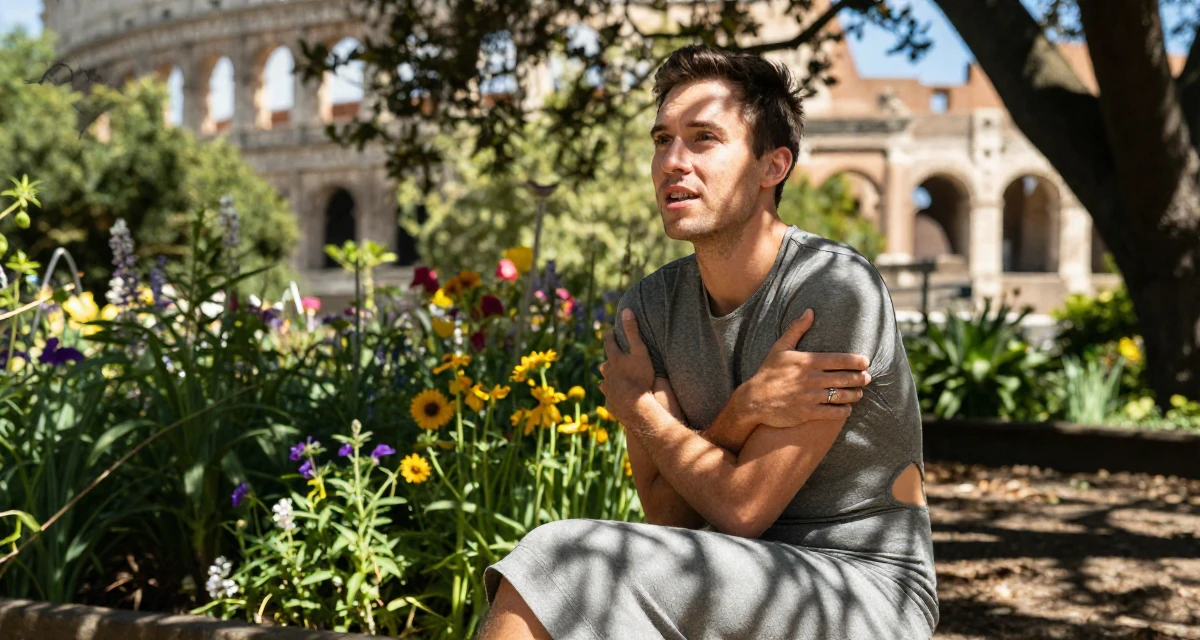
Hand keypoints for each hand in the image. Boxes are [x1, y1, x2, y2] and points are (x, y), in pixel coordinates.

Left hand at [599, 308, 656, 424]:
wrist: (634, 405)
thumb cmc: (639, 377)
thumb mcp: (639, 351)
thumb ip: (633, 332)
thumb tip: (626, 310)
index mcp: (614, 359)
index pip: (609, 343)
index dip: (609, 336)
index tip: (609, 332)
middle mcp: (607, 373)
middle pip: (605, 364)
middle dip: (608, 360)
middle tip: (612, 357)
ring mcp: (608, 388)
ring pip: (605, 381)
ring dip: (608, 378)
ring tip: (611, 378)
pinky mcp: (610, 402)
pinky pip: (609, 397)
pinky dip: (611, 395)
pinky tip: (614, 397)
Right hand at [738, 309, 871, 427]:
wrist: (754, 400)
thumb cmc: (768, 372)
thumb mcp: (780, 348)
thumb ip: (797, 329)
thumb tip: (810, 311)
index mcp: (807, 362)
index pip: (838, 360)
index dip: (856, 361)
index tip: (866, 362)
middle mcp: (810, 379)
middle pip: (844, 378)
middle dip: (860, 378)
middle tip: (867, 378)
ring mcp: (809, 397)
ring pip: (840, 396)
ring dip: (854, 394)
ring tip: (859, 393)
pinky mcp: (806, 413)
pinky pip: (831, 413)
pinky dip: (843, 411)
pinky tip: (847, 408)